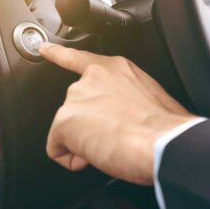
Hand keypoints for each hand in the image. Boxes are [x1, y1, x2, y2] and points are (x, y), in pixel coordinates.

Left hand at [40, 43, 198, 184]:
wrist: (164, 142)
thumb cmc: (166, 128)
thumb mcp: (152, 99)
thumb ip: (129, 99)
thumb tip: (128, 119)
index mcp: (116, 69)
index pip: (80, 58)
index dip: (58, 53)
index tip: (43, 49)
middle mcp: (92, 78)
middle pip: (75, 106)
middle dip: (88, 126)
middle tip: (115, 137)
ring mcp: (76, 97)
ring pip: (67, 128)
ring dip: (83, 142)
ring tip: (111, 146)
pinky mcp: (65, 120)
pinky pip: (57, 149)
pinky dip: (71, 159)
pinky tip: (94, 157)